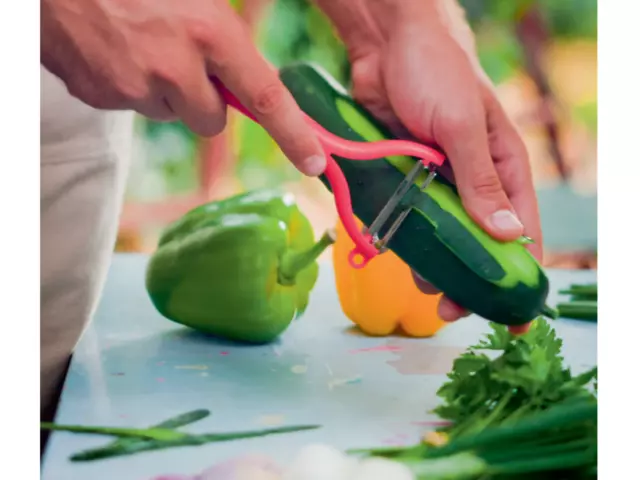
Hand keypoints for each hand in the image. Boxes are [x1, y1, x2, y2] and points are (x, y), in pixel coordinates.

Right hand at [40, 0, 325, 175]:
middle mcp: (177, 65)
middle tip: (182, 62)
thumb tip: (248, 81)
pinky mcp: (103, 96)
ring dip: (166, 92)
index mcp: (211, 32)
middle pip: (212, 121)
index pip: (267, 98)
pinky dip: (132, 88)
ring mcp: (136, 85)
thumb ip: (225, 38)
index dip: (295, 136)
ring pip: (171, 114)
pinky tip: (116, 52)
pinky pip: (134, 108)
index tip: (316, 163)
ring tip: (142, 46)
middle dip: (204, 101)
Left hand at [315, 0, 541, 333]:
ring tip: (424, 287)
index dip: (519, 274)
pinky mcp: (404, 177)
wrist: (385, 46)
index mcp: (502, 167)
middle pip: (478, 243)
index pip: (522, 231)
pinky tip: (400, 255)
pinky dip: (406, 238)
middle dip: (469, 277)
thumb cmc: (436, 71)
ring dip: (435, 264)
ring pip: (441, 236)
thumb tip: (507, 236)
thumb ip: (481, 181)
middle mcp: (472, 180)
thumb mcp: (464, 125)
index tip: (514, 315)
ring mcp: (437, 181)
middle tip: (449, 308)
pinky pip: (408, 218)